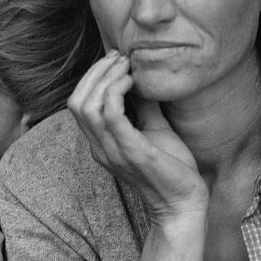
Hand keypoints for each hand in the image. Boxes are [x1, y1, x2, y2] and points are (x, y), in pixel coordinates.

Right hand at [68, 51, 208, 220]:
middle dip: (95, 72)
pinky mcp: (131, 152)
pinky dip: (117, 91)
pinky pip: (110, 115)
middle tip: (120, 57)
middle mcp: (100, 148)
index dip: (92, 76)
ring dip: (105, 77)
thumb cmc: (171, 168)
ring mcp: (112, 151)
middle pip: (76, 101)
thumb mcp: (154, 128)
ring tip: (127, 66)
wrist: (184, 203)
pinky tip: (133, 82)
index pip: (78, 104)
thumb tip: (142, 75)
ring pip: (87, 106)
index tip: (116, 59)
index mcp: (101, 143)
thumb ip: (144, 105)